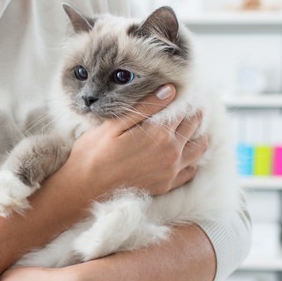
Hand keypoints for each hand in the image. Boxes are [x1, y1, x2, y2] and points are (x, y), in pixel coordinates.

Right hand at [60, 84, 207, 197]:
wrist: (83, 190)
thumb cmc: (92, 154)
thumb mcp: (114, 125)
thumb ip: (145, 107)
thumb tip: (170, 90)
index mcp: (159, 134)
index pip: (183, 109)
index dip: (184, 97)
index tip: (184, 90)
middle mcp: (171, 153)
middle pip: (193, 126)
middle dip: (193, 113)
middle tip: (189, 104)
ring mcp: (170, 171)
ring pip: (198, 148)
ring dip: (198, 134)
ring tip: (191, 126)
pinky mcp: (165, 185)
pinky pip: (190, 171)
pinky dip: (192, 159)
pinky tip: (184, 152)